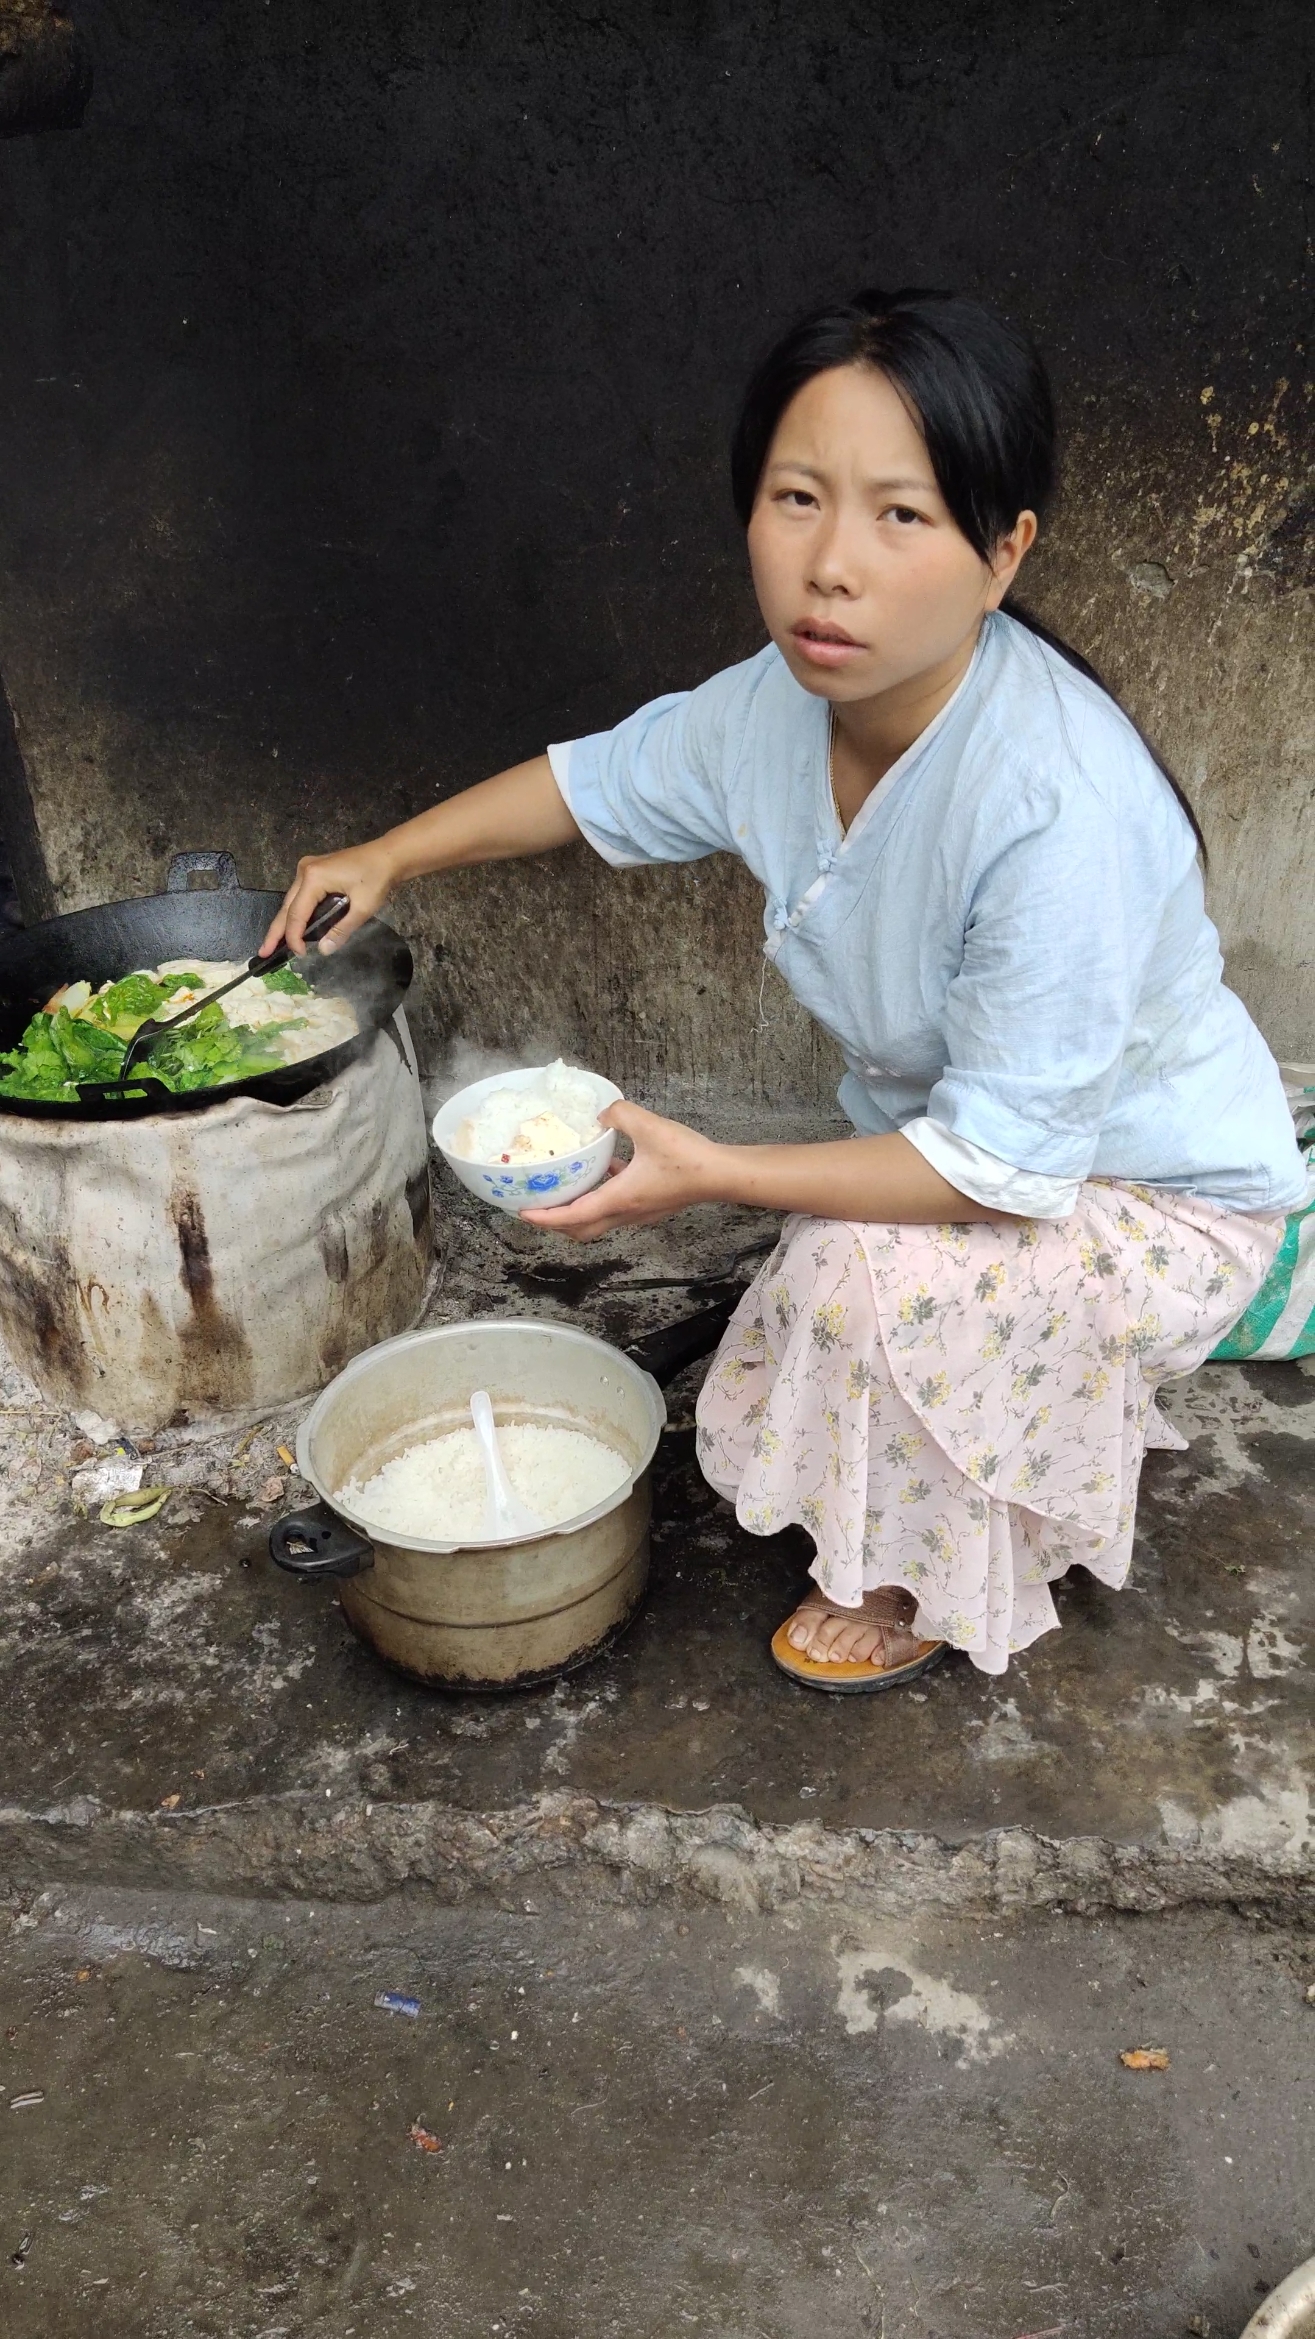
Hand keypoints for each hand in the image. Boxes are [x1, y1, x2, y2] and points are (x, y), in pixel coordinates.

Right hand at [260, 837, 398, 956]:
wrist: (389, 856)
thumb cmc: (378, 878)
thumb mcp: (363, 907)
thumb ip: (342, 930)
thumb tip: (324, 951)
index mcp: (313, 877)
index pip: (297, 913)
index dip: (294, 937)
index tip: (298, 955)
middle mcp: (305, 871)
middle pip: (287, 907)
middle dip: (276, 932)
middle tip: (263, 953)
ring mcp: (308, 869)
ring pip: (291, 902)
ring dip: (285, 923)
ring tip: (274, 944)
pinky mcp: (314, 871)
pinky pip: (300, 896)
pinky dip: (296, 913)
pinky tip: (293, 928)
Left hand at [519, 1101, 725, 1239]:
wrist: (722, 1175)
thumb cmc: (688, 1157)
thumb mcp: (649, 1125)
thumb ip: (619, 1114)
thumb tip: (602, 1112)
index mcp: (620, 1198)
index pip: (574, 1217)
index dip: (546, 1218)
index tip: (524, 1212)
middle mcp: (627, 1212)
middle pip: (582, 1230)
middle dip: (556, 1224)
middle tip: (538, 1207)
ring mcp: (640, 1213)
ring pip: (599, 1222)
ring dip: (578, 1214)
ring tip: (562, 1192)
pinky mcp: (651, 1207)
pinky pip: (616, 1209)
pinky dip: (601, 1199)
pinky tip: (606, 1172)